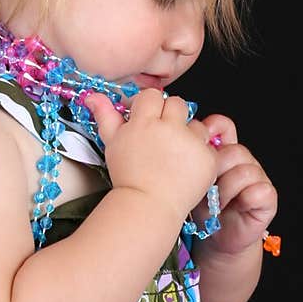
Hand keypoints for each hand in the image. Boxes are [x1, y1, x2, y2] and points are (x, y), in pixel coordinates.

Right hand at [82, 88, 217, 227]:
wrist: (148, 206)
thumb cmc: (129, 176)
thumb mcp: (112, 143)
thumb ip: (105, 115)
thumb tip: (93, 95)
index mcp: (144, 122)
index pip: (152, 95)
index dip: (150, 106)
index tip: (148, 120)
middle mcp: (169, 129)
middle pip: (177, 103)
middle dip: (171, 117)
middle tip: (163, 137)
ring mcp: (191, 143)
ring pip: (196, 124)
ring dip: (189, 134)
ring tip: (176, 155)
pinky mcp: (208, 158)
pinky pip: (209, 145)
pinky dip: (200, 154)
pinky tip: (186, 166)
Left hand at [188, 112, 277, 256]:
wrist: (216, 238)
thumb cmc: (202, 208)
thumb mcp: (192, 181)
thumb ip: (192, 160)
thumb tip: (186, 139)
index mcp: (224, 151)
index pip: (224, 126)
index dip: (214, 129)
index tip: (201, 142)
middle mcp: (244, 160)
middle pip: (234, 151)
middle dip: (216, 172)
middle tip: (204, 190)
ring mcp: (258, 177)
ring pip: (246, 171)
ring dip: (227, 191)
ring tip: (215, 205)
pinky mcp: (268, 197)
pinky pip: (260, 190)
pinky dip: (245, 199)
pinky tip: (234, 208)